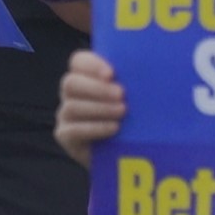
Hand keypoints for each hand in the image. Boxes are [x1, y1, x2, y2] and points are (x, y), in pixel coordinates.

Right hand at [55, 50, 126, 167]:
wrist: (126, 153)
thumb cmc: (133, 117)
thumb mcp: (134, 96)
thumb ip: (134, 82)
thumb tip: (149, 70)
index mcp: (84, 76)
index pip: (78, 62)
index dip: (92, 65)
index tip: (112, 73)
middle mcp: (70, 93)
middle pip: (71, 83)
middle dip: (97, 88)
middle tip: (121, 94)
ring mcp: (65, 114)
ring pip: (72, 106)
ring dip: (99, 108)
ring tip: (122, 111)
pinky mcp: (65, 135)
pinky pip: (74, 130)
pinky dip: (95, 128)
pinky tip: (114, 128)